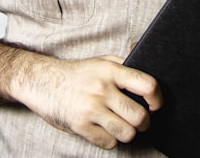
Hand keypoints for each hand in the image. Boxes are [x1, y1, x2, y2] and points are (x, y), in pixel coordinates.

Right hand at [14, 54, 161, 149]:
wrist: (43, 82)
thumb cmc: (78, 73)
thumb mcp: (102, 61)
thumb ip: (125, 64)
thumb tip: (148, 57)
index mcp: (111, 71)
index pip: (147, 85)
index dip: (157, 99)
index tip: (155, 105)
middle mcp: (102, 89)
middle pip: (139, 116)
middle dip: (144, 122)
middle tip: (140, 121)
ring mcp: (90, 109)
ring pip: (127, 133)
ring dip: (128, 133)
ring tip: (123, 126)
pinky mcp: (80, 126)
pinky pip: (108, 142)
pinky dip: (110, 139)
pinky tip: (105, 130)